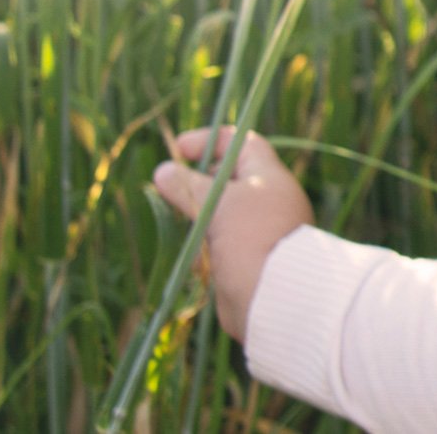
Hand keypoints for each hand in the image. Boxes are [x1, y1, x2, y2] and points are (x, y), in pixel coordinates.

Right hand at [153, 127, 314, 344]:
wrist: (273, 296)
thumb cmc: (250, 238)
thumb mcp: (218, 203)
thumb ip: (188, 185)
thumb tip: (164, 171)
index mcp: (268, 175)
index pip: (240, 142)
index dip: (209, 140)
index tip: (177, 149)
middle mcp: (265, 198)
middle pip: (225, 176)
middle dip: (196, 181)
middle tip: (170, 188)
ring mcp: (255, 228)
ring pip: (217, 210)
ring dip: (197, 215)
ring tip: (183, 221)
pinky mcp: (244, 255)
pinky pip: (216, 240)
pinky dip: (202, 244)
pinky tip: (196, 254)